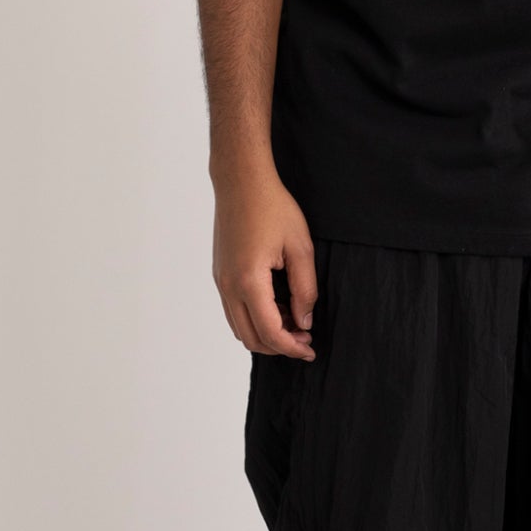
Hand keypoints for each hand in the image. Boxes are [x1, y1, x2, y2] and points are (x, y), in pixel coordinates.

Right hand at [212, 168, 317, 358]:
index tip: (311, 349)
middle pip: (250, 338)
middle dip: (279, 346)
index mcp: (249, 281)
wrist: (241, 182)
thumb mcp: (300, 248)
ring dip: (265, 334)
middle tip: (305, 338)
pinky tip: (277, 307)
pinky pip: (234, 310)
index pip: (270, 332)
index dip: (292, 347)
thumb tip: (304, 321)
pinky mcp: (220, 274)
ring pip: (239, 327)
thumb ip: (304, 289)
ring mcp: (220, 281)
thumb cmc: (272, 207)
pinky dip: (255, 318)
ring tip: (294, 322)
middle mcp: (228, 286)